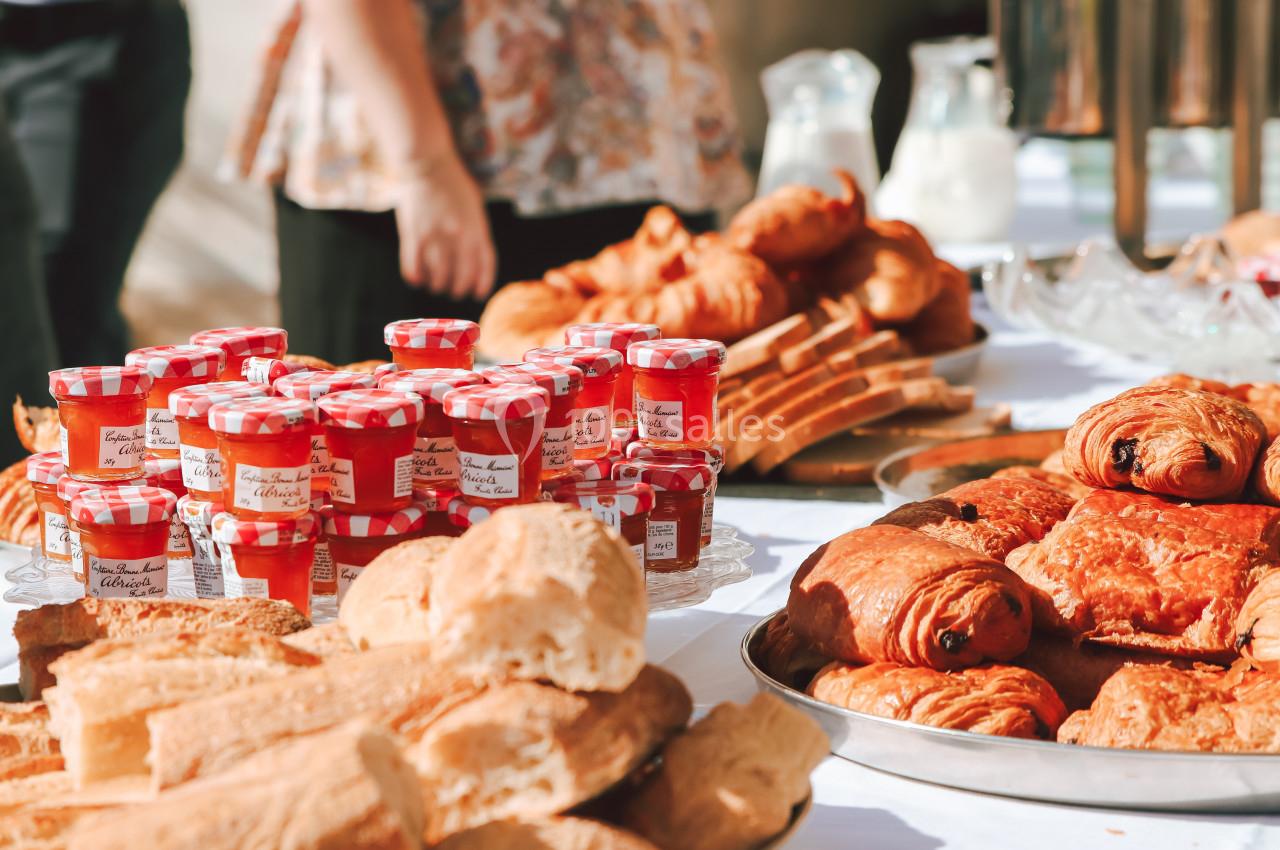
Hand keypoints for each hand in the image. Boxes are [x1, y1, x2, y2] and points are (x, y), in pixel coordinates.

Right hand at [394, 156, 495, 300]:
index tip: (476, 294)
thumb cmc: (455, 185)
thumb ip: (478, 234)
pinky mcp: (413, 235)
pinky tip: (418, 279)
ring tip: (436, 284)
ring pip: (438, 278)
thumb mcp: (476, 209)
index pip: (484, 267)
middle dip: (457, 290)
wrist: (427, 164)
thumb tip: (477, 263)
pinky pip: (413, 268)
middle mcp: (458, 236)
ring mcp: (435, 237)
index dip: (481, 285)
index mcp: (477, 229)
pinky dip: (416, 279)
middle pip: (460, 278)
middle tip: (453, 291)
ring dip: (437, 286)